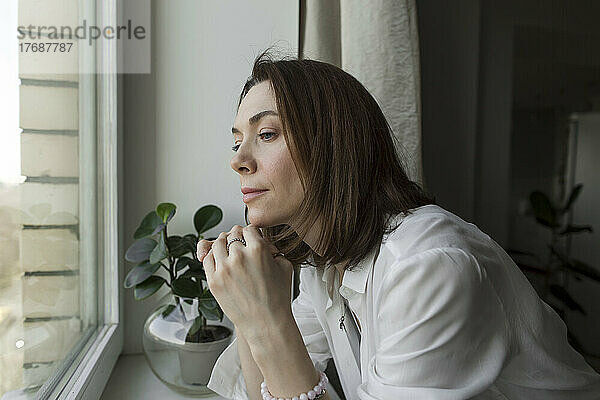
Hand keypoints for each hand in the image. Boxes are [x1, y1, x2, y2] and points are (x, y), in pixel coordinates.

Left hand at [196, 224, 293, 342]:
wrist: (266, 323)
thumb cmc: (277, 298)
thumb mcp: (285, 266)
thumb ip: (273, 249)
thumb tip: (265, 244)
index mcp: (258, 249)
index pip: (249, 228)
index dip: (251, 233)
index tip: (252, 238)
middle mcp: (239, 256)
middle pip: (232, 234)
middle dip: (238, 238)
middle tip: (241, 244)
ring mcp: (223, 269)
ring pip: (217, 243)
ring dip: (224, 244)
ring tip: (229, 250)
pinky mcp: (213, 281)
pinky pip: (207, 259)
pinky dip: (212, 256)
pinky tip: (220, 261)